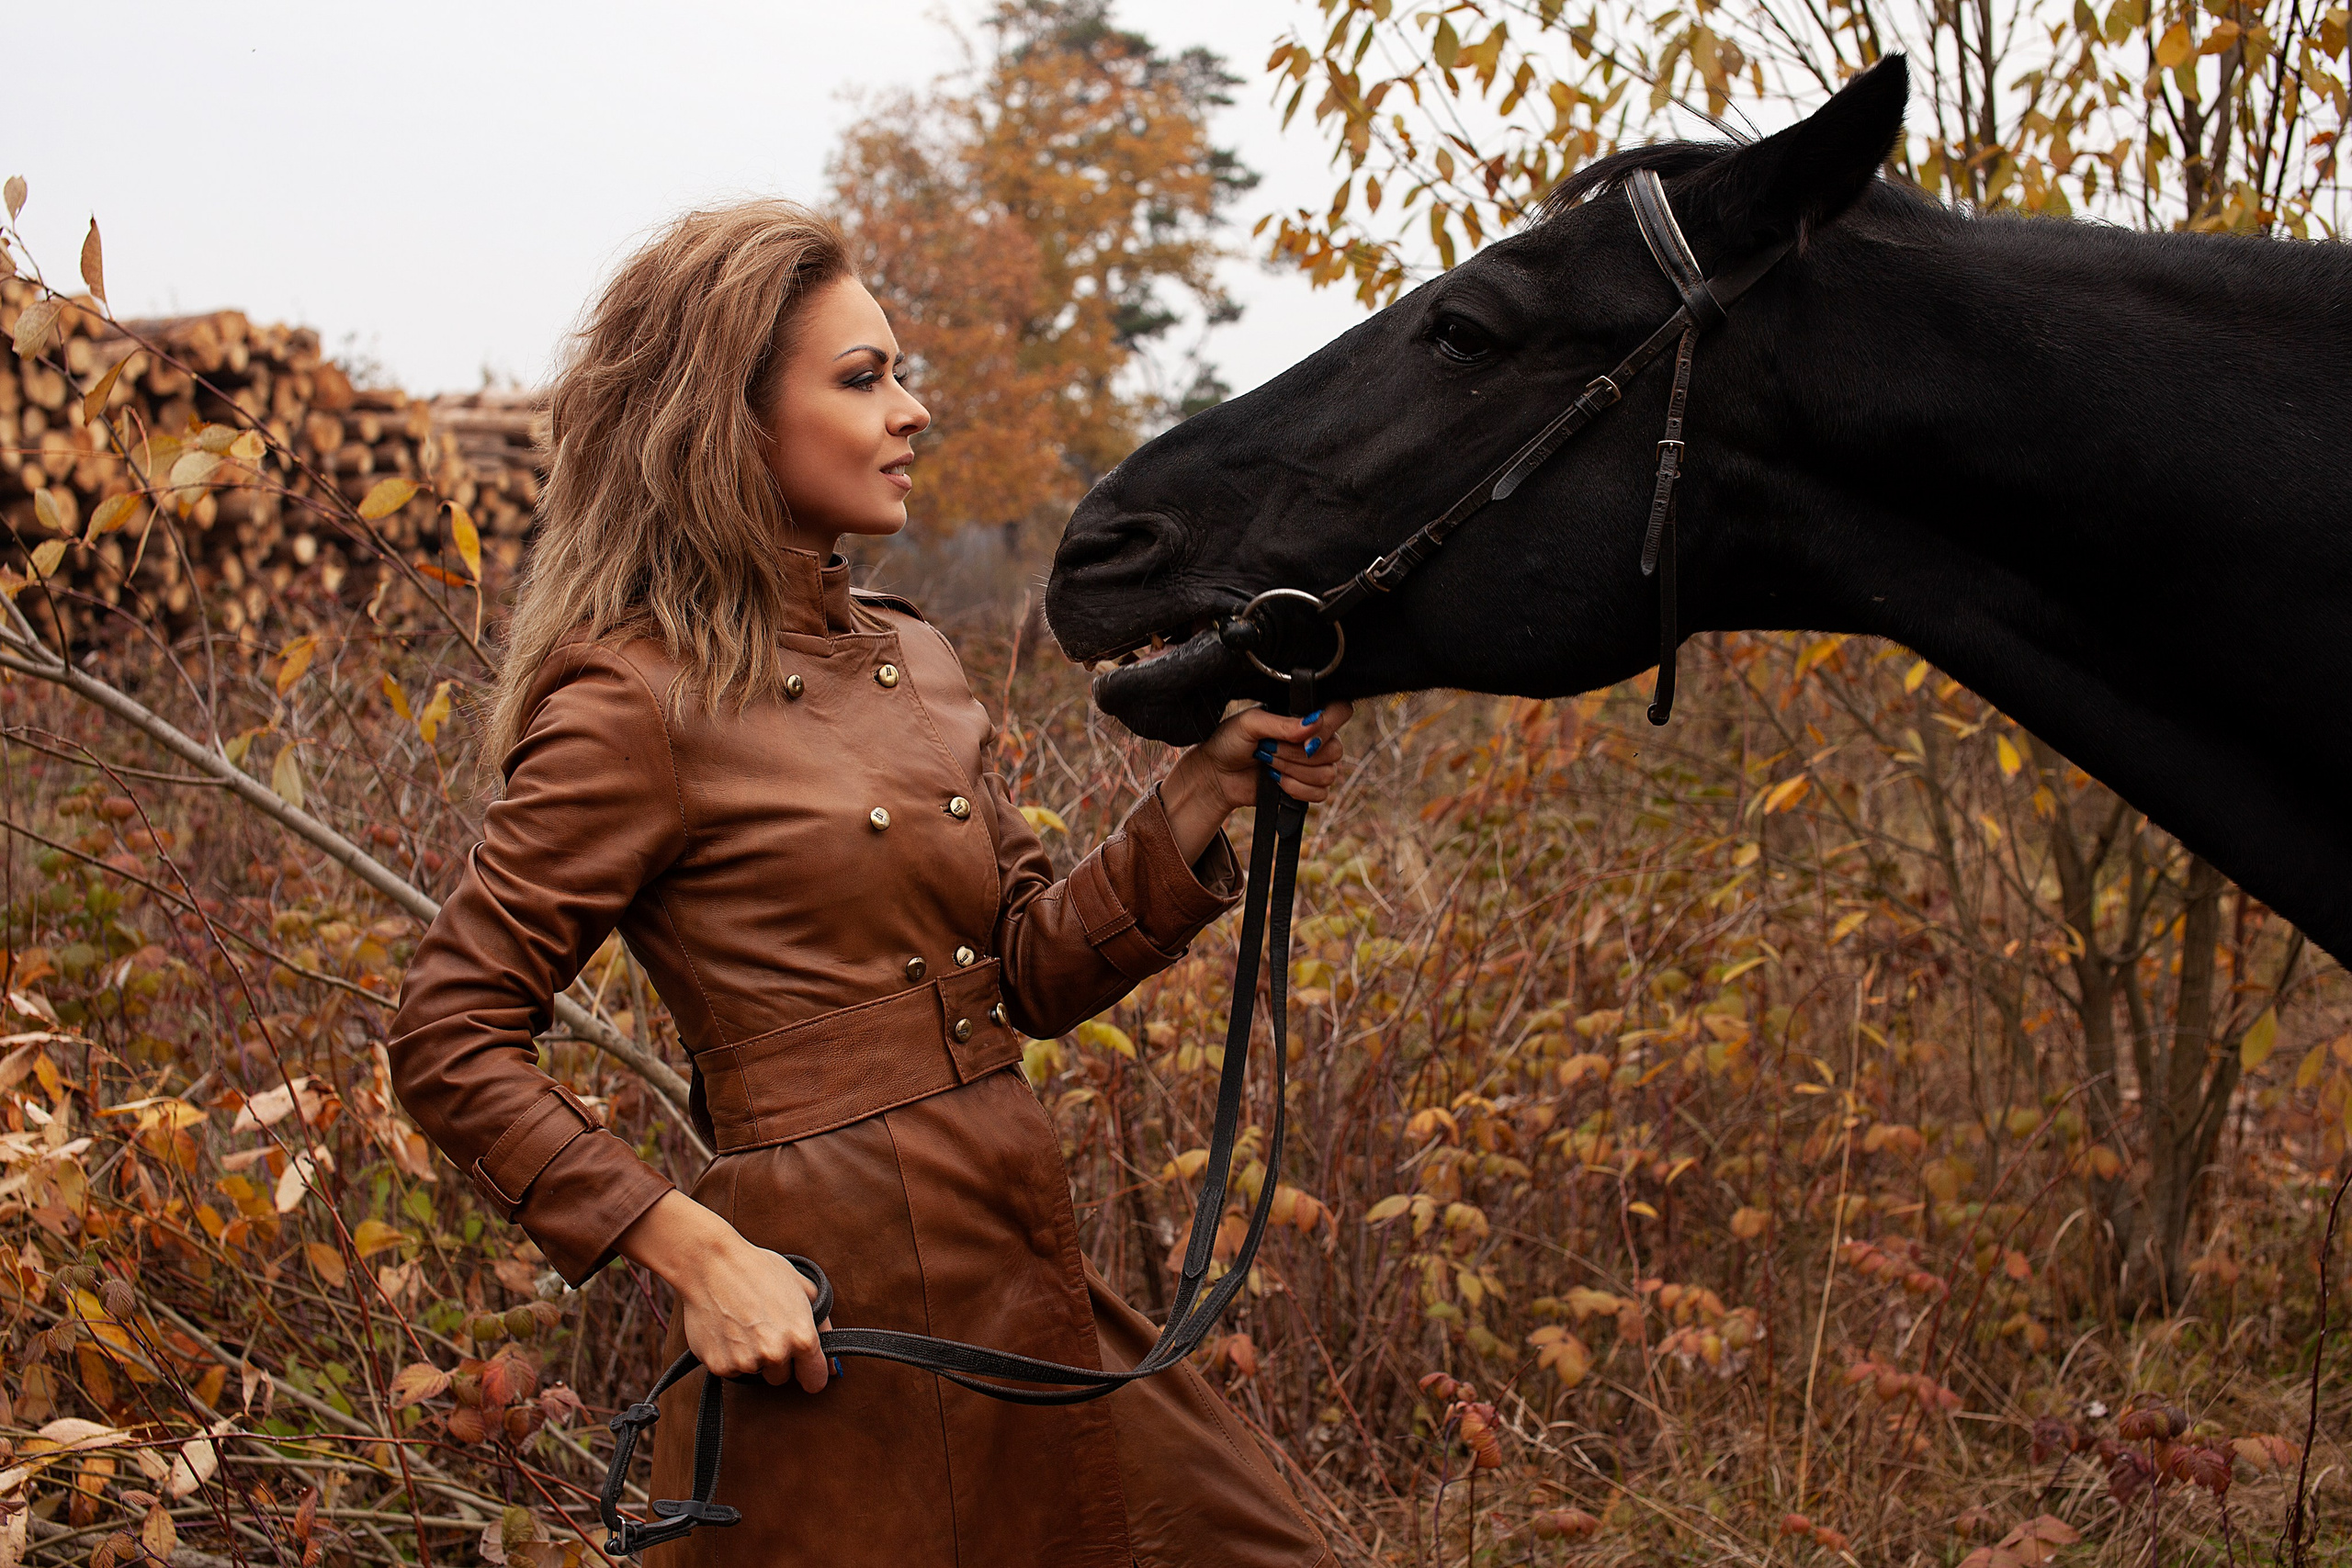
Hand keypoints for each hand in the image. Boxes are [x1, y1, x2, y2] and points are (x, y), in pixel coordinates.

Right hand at [615, 1190, 832, 1390]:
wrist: (711, 1264)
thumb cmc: (758, 1270)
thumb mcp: (802, 1288)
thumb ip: (822, 1326)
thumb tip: (831, 1363)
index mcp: (802, 1337)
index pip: (815, 1380)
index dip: (811, 1373)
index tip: (804, 1369)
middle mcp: (775, 1354)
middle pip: (781, 1377)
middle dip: (776, 1360)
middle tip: (764, 1329)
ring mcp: (746, 1362)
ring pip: (755, 1373)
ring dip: (751, 1357)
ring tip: (743, 1325)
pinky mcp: (719, 1365)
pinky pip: (730, 1370)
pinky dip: (728, 1356)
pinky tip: (726, 1330)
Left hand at [1162, 701, 1354, 861]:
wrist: (1216, 774)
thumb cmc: (1230, 741)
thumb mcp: (1250, 723)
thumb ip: (1282, 723)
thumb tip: (1314, 723)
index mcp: (1304, 715)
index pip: (1340, 711)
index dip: (1328, 726)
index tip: (1303, 737)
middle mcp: (1314, 738)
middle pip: (1334, 749)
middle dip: (1296, 755)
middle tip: (1268, 750)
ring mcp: (1313, 765)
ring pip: (1328, 774)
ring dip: (1292, 772)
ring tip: (1268, 764)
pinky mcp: (1308, 788)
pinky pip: (1321, 794)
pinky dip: (1296, 790)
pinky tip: (1275, 782)